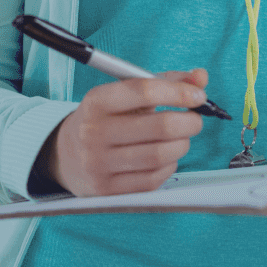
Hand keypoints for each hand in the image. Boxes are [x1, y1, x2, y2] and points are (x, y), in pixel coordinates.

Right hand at [45, 69, 207, 197]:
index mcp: (96, 101)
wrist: (66, 155)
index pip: (144, 91)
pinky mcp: (108, 189)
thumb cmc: (103, 119)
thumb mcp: (122, 94)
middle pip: (160, 126)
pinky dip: (169, 165)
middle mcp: (94, 132)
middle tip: (194, 119)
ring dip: (182, 145)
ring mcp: (99, 163)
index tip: (198, 95)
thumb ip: (163, 82)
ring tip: (180, 138)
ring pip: (161, 155)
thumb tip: (199, 77)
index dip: (179, 92)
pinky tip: (165, 157)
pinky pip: (154, 178)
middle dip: (189, 122)